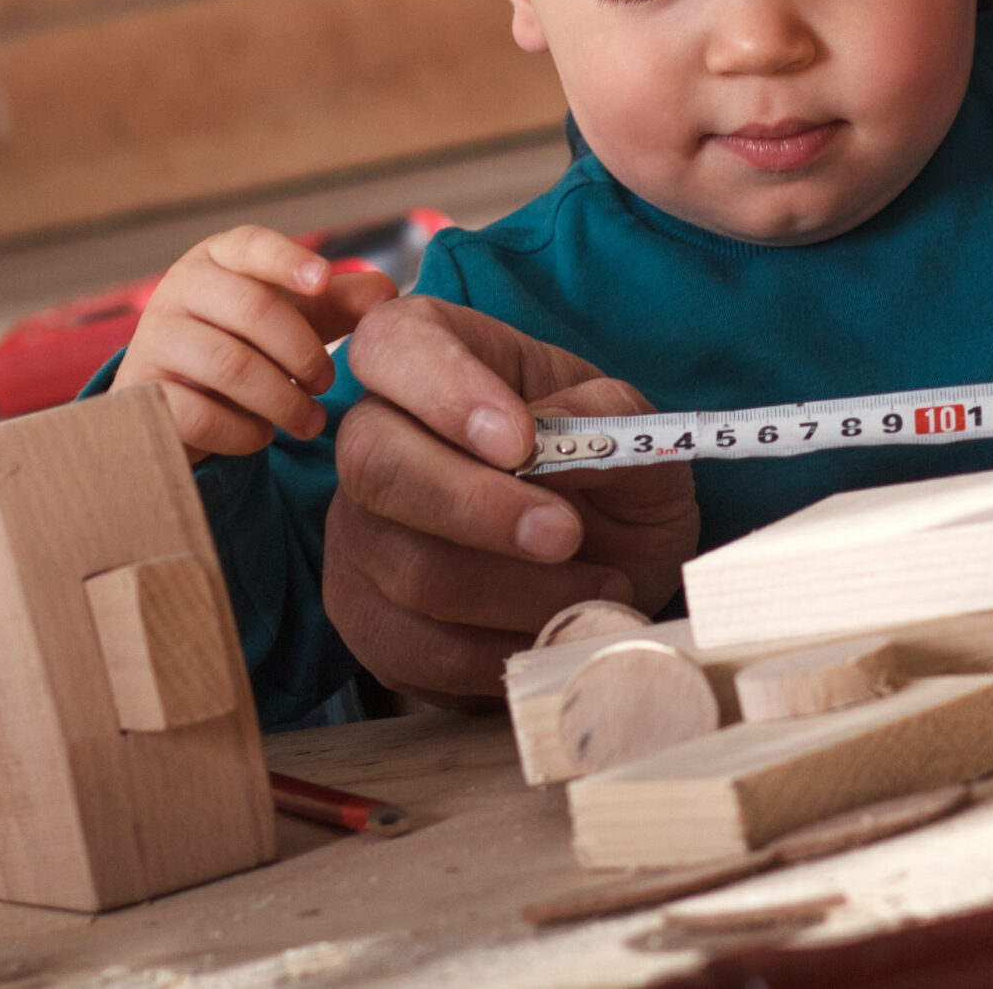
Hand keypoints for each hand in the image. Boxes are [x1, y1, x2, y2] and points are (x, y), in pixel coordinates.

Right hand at [113, 225, 397, 459]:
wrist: (176, 400)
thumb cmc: (247, 342)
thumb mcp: (295, 317)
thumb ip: (338, 302)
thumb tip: (386, 293)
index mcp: (218, 259)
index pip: (251, 244)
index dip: (288, 259)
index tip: (323, 280)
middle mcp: (178, 289)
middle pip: (252, 308)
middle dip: (304, 351)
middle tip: (327, 383)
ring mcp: (153, 340)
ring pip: (229, 365)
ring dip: (283, 399)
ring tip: (309, 422)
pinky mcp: (142, 395)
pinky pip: (200, 415)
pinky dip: (243, 431)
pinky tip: (262, 435)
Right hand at [326, 296, 698, 705]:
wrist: (614, 568)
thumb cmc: (611, 478)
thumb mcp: (634, 432)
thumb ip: (601, 418)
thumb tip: (545, 439)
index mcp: (435, 357)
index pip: (395, 344)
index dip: (445, 390)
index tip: (520, 441)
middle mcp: (375, 437)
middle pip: (376, 464)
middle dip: (480, 508)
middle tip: (567, 534)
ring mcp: (358, 532)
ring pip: (409, 567)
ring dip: (520, 590)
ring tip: (599, 587)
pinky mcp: (367, 618)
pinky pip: (418, 646)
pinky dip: (502, 648)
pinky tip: (555, 630)